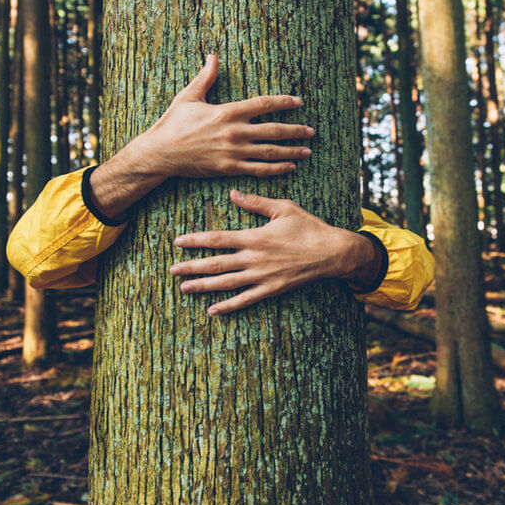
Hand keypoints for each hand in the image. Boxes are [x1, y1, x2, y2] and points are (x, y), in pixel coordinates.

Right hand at [131, 54, 313, 178]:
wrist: (160, 153)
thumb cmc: (173, 124)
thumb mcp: (188, 96)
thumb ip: (205, 77)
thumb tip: (212, 56)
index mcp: (227, 112)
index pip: (262, 104)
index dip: (283, 102)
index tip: (298, 102)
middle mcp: (234, 132)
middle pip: (273, 130)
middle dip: (295, 130)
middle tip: (311, 130)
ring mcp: (233, 152)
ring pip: (269, 152)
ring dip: (291, 151)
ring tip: (307, 150)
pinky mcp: (228, 168)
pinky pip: (258, 170)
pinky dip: (276, 169)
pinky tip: (290, 166)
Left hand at [170, 190, 380, 314]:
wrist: (332, 253)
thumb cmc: (308, 227)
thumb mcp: (283, 208)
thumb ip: (256, 202)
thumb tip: (232, 193)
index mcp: (254, 237)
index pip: (217, 239)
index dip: (196, 240)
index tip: (178, 242)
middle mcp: (254, 259)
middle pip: (216, 264)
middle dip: (191, 267)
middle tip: (172, 270)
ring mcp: (261, 277)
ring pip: (226, 283)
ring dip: (203, 286)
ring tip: (184, 289)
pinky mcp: (271, 289)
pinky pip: (245, 300)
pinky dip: (228, 306)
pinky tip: (212, 310)